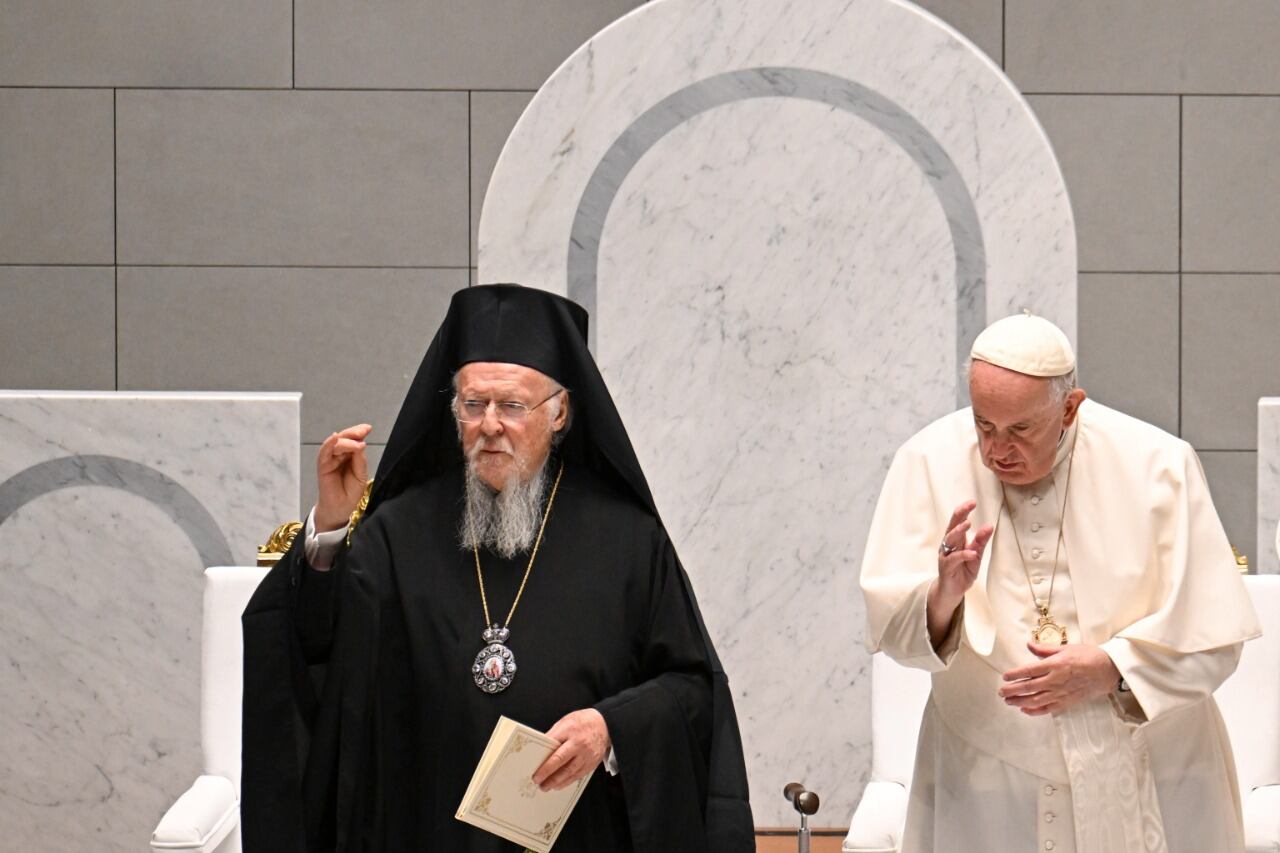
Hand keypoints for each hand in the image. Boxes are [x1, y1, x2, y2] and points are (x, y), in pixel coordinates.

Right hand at [315, 424, 371, 532]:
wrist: (341, 508)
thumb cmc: (350, 492)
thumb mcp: (360, 474)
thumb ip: (359, 460)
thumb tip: (360, 443)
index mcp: (350, 455)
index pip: (353, 440)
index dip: (359, 432)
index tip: (368, 428)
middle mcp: (339, 455)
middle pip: (344, 439)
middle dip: (353, 433)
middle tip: (364, 430)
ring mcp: (330, 459)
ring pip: (336, 443)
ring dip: (346, 439)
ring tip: (357, 438)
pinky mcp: (323, 466)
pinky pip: (324, 453)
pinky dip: (329, 444)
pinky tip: (335, 438)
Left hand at [532, 709, 609, 791]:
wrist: (605, 724)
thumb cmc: (583, 722)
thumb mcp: (565, 722)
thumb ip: (553, 735)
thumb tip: (541, 750)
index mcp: (570, 731)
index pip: (553, 748)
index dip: (544, 762)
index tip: (535, 771)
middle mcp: (579, 744)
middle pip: (561, 763)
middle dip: (548, 775)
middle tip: (538, 781)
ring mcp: (587, 755)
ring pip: (570, 772)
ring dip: (557, 781)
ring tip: (546, 786)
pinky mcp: (592, 763)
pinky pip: (578, 775)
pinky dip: (567, 781)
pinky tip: (559, 784)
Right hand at [936, 501, 994, 602]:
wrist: (952, 591)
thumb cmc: (962, 570)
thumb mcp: (975, 554)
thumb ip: (980, 541)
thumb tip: (989, 526)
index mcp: (955, 540)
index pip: (957, 521)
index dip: (964, 511)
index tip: (972, 502)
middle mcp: (948, 545)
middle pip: (952, 526)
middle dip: (960, 515)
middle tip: (969, 506)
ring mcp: (946, 555)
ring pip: (950, 540)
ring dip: (958, 532)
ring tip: (968, 525)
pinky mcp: (946, 567)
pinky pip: (954, 559)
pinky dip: (963, 555)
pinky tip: (972, 553)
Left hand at [999, 643, 1120, 715]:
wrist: (1108, 670)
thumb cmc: (1087, 656)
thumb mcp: (1065, 648)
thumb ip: (1045, 649)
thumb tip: (1029, 645)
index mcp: (1054, 665)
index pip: (1029, 671)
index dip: (1015, 675)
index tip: (1005, 677)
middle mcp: (1055, 680)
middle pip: (1029, 687)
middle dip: (1012, 690)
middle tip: (1001, 691)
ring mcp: (1061, 693)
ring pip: (1035, 700)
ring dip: (1019, 701)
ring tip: (1008, 701)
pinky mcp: (1067, 702)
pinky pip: (1048, 709)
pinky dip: (1034, 711)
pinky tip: (1025, 710)